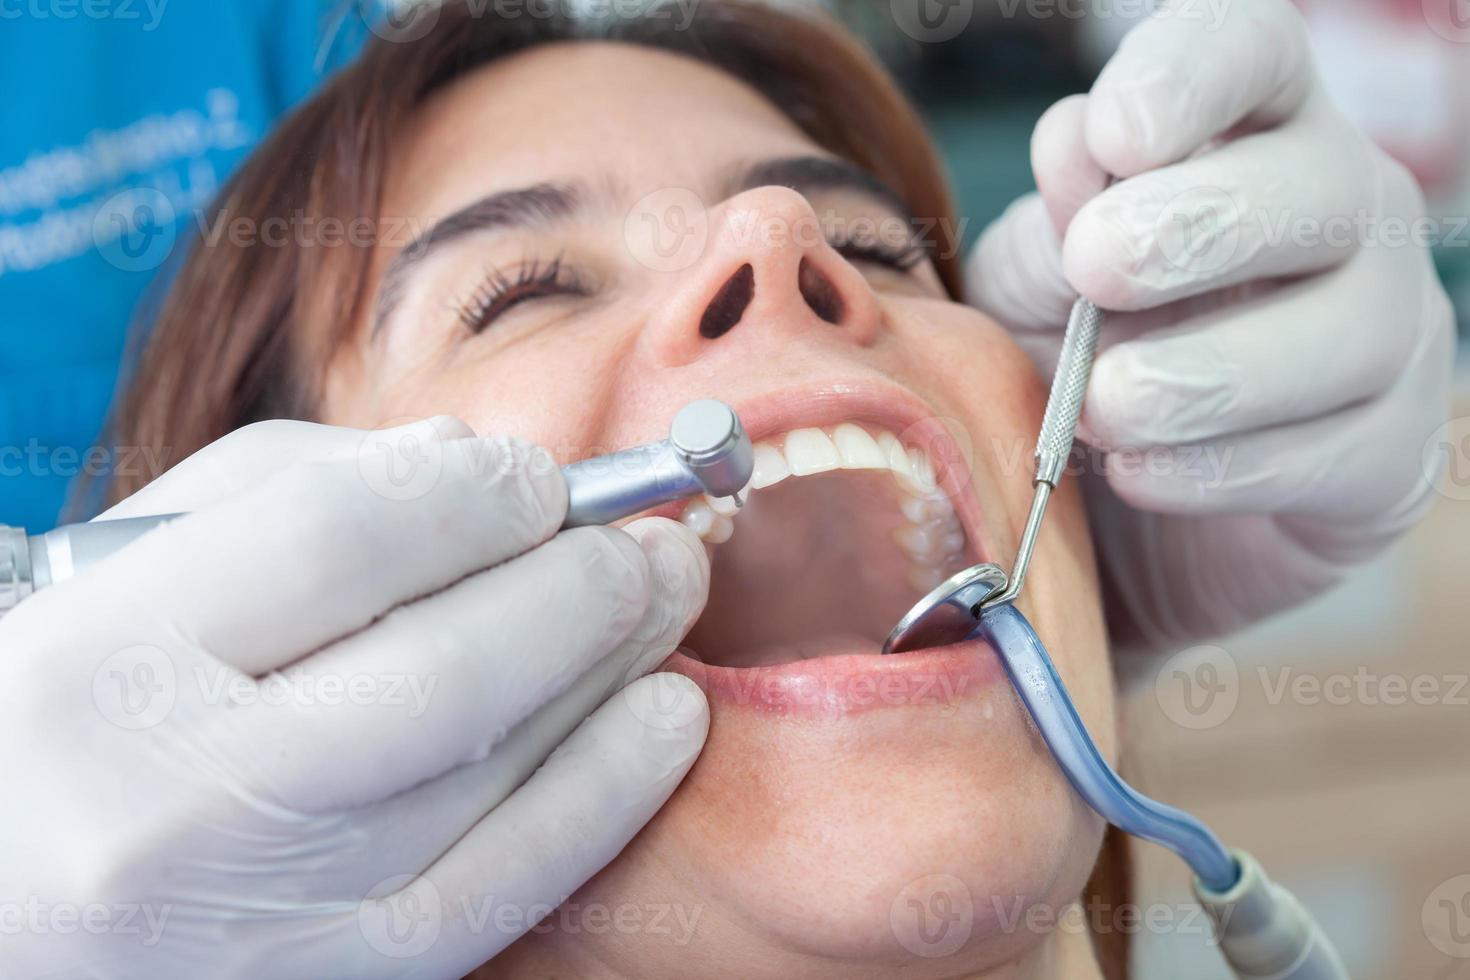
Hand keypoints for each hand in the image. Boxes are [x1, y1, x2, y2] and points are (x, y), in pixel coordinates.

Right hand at [1, 417, 709, 977]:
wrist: (9, 902)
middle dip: (582, 579)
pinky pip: (510, 885)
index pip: (342, 542)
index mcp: (99, 663)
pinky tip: (667, 713)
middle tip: (647, 533)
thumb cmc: (81, 705)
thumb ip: (290, 491)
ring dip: (614, 662)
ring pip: (492, 765)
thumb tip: (467, 461)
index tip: (541, 475)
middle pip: (448, 663)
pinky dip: (611, 789)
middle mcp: (176, 800)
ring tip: (668, 591)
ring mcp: (262, 912)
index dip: (478, 495)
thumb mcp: (132, 574)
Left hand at [968, 0, 1456, 651]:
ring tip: (1104, 406)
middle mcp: (1343, 209)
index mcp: (1249, 135)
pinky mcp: (1390, 450)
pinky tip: (1140, 471)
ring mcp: (1387, 328)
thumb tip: (1073, 145)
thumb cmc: (1076, 357)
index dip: (1191, 76)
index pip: (1253, 53)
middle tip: (1094, 270)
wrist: (1119, 508)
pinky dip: (1226, 467)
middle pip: (1318, 184)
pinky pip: (1338, 454)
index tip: (1112, 134)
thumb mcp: (1029, 288)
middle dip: (1197, 226)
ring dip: (1208, 372)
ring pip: (1346, 331)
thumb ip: (1046, 228)